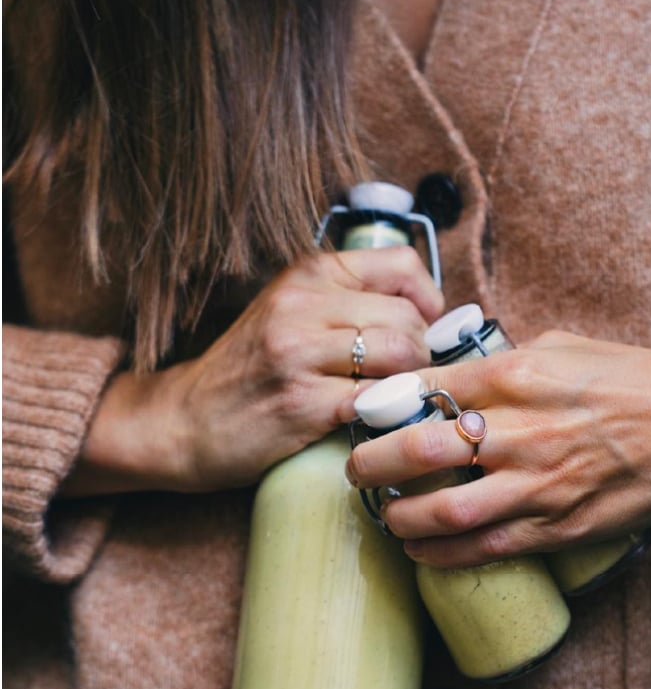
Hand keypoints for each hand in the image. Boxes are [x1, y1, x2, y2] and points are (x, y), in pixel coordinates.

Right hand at [61, 246, 443, 495]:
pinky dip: (390, 414)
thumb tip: (428, 315)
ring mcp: (299, 352)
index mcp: (307, 274)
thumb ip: (348, 303)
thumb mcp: (290, 312)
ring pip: (399, 353)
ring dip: (411, 382)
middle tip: (408, 376)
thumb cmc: (249, 370)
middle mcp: (302, 304)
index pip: (402, 266)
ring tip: (394, 398)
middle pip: (407, 316)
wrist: (184, 420)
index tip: (423, 329)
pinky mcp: (301, 402)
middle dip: (422, 352)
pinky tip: (378, 422)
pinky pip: (376, 401)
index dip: (428, 300)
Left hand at [345, 331, 650, 566]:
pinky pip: (483, 549)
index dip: (378, 405)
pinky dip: (440, 555)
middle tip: (355, 469)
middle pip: (416, 450)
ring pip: (441, 509)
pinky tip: (419, 551)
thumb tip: (452, 374)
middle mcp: (517, 430)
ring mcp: (535, 484)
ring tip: (385, 514)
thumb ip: (499, 362)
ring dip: (398, 517)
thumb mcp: (558, 346)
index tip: (361, 416)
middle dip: (370, 463)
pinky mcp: (556, 528)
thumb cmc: (628, 377)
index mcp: (513, 376)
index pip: (422, 389)